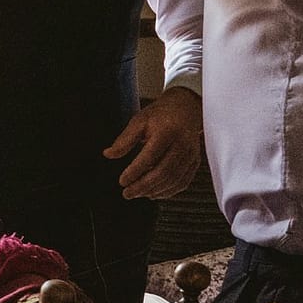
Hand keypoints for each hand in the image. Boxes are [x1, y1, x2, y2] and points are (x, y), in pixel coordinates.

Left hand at [106, 85, 202, 199]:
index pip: (150, 156)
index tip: (122, 181)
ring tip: (137, 194)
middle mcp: (182, 145)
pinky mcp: (194, 162)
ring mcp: (191, 154)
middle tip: (127, 193)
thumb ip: (124, 139)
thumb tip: (108, 154)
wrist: (185, 108)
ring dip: (154, 190)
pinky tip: (154, 193)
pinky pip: (183, 181)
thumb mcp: (139, 121)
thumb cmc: (160, 115)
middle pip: (163, 172)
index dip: (135, 171)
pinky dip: (168, 191)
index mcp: (167, 132)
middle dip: (143, 186)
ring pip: (174, 179)